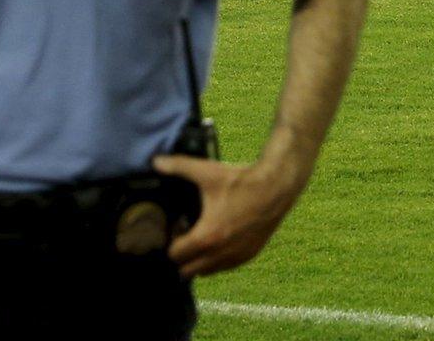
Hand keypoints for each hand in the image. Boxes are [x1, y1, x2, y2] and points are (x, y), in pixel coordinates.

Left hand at [152, 154, 302, 278]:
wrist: (277, 187)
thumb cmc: (242, 181)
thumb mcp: (208, 173)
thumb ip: (179, 167)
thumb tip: (156, 161)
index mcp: (206, 237)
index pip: (174, 256)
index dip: (172, 241)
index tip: (180, 225)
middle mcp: (220, 254)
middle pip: (186, 271)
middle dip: (183, 255)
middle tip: (189, 233)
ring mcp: (236, 257)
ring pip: (206, 271)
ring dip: (200, 259)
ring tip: (206, 234)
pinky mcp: (249, 255)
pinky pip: (225, 266)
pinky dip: (219, 257)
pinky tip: (223, 235)